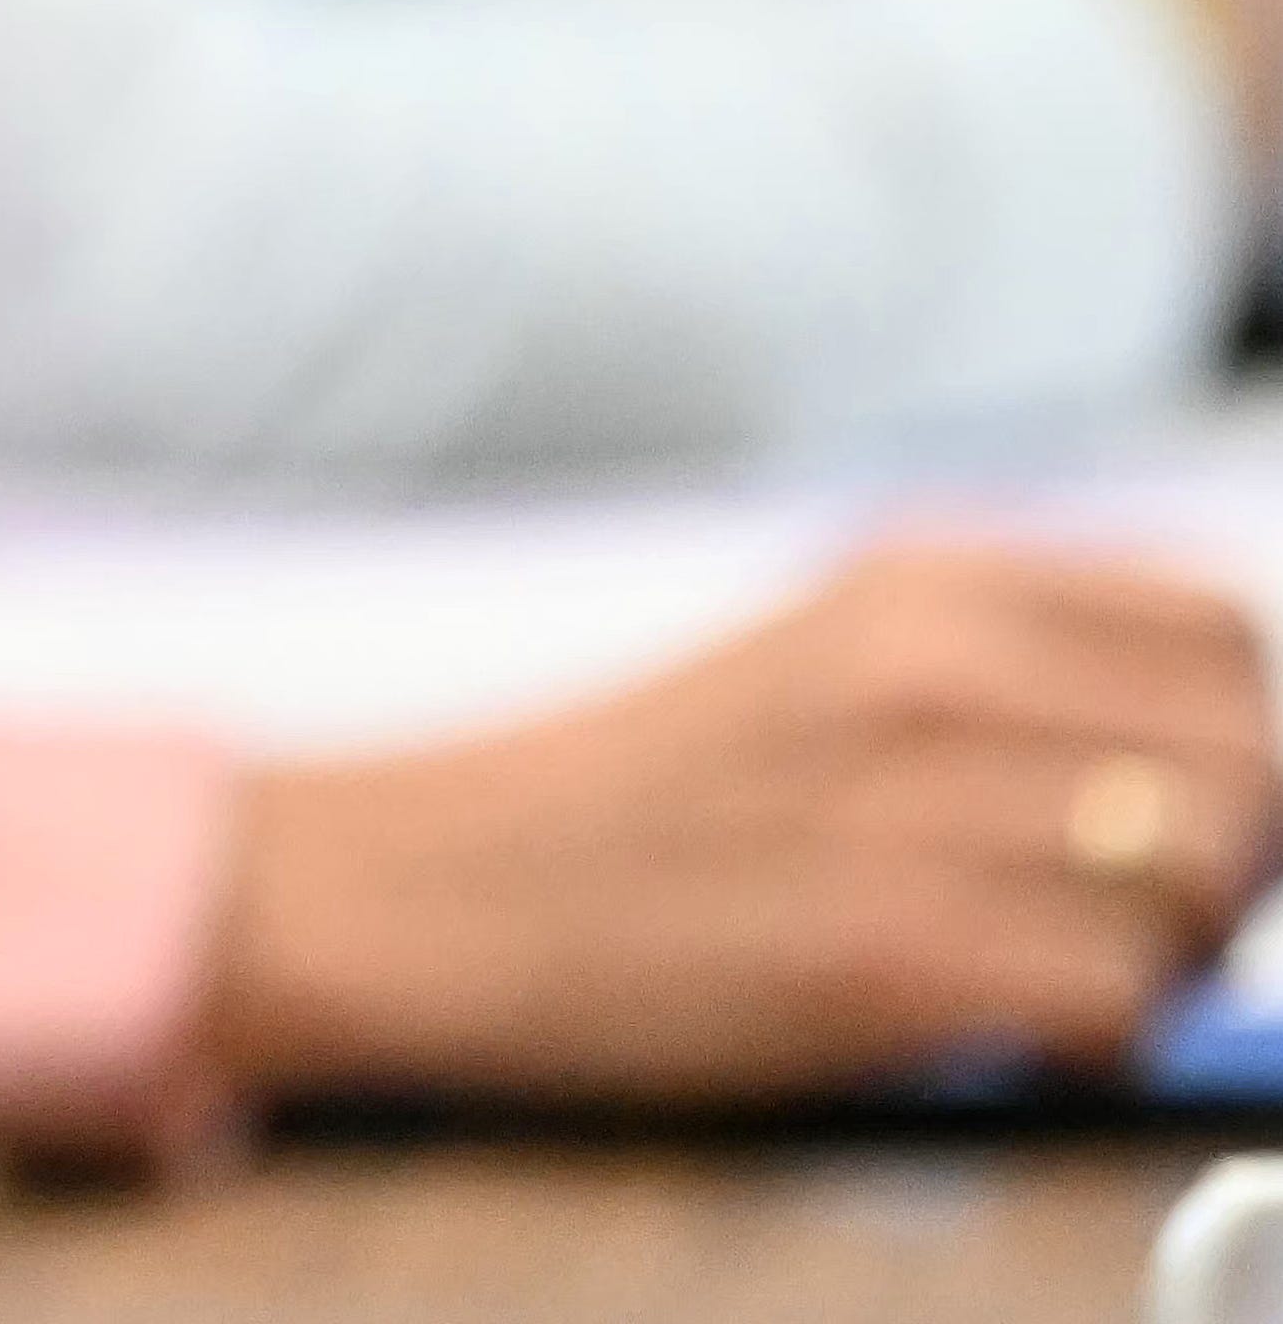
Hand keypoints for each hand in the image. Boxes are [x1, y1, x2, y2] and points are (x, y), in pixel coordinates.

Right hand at [205, 539, 1279, 1098]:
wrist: (415, 888)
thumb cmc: (623, 807)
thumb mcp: (814, 663)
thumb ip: (1003, 677)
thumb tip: (1214, 763)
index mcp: (912, 578)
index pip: (1222, 633)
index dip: (1228, 742)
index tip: (1161, 812)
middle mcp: (920, 664)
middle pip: (1246, 763)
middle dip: (1222, 864)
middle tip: (1115, 918)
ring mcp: (898, 802)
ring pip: (1206, 879)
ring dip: (1164, 956)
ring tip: (1054, 970)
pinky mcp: (878, 947)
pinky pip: (1119, 1001)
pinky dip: (1092, 1036)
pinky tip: (1002, 1027)